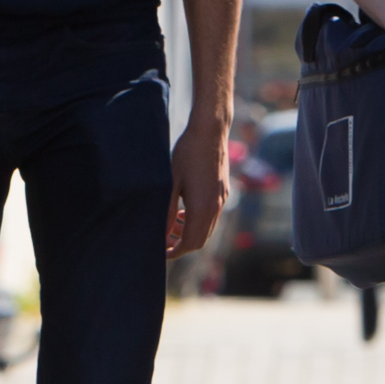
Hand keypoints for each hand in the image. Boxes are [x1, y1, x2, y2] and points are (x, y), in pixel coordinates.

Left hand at [165, 117, 226, 259]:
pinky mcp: (223, 191)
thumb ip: (168, 211)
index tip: (161, 252)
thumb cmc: (187, 154)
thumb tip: (162, 234)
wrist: (210, 131)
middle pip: (200, 241)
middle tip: (164, 242)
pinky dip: (198, 221)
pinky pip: (212, 216)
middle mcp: (215, 208)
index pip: (190, 243)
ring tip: (172, 227)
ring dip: (189, 233)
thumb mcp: (171, 183)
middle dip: (181, 246)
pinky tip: (184, 211)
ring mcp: (221, 200)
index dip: (175, 252)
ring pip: (207, 229)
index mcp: (202, 209)